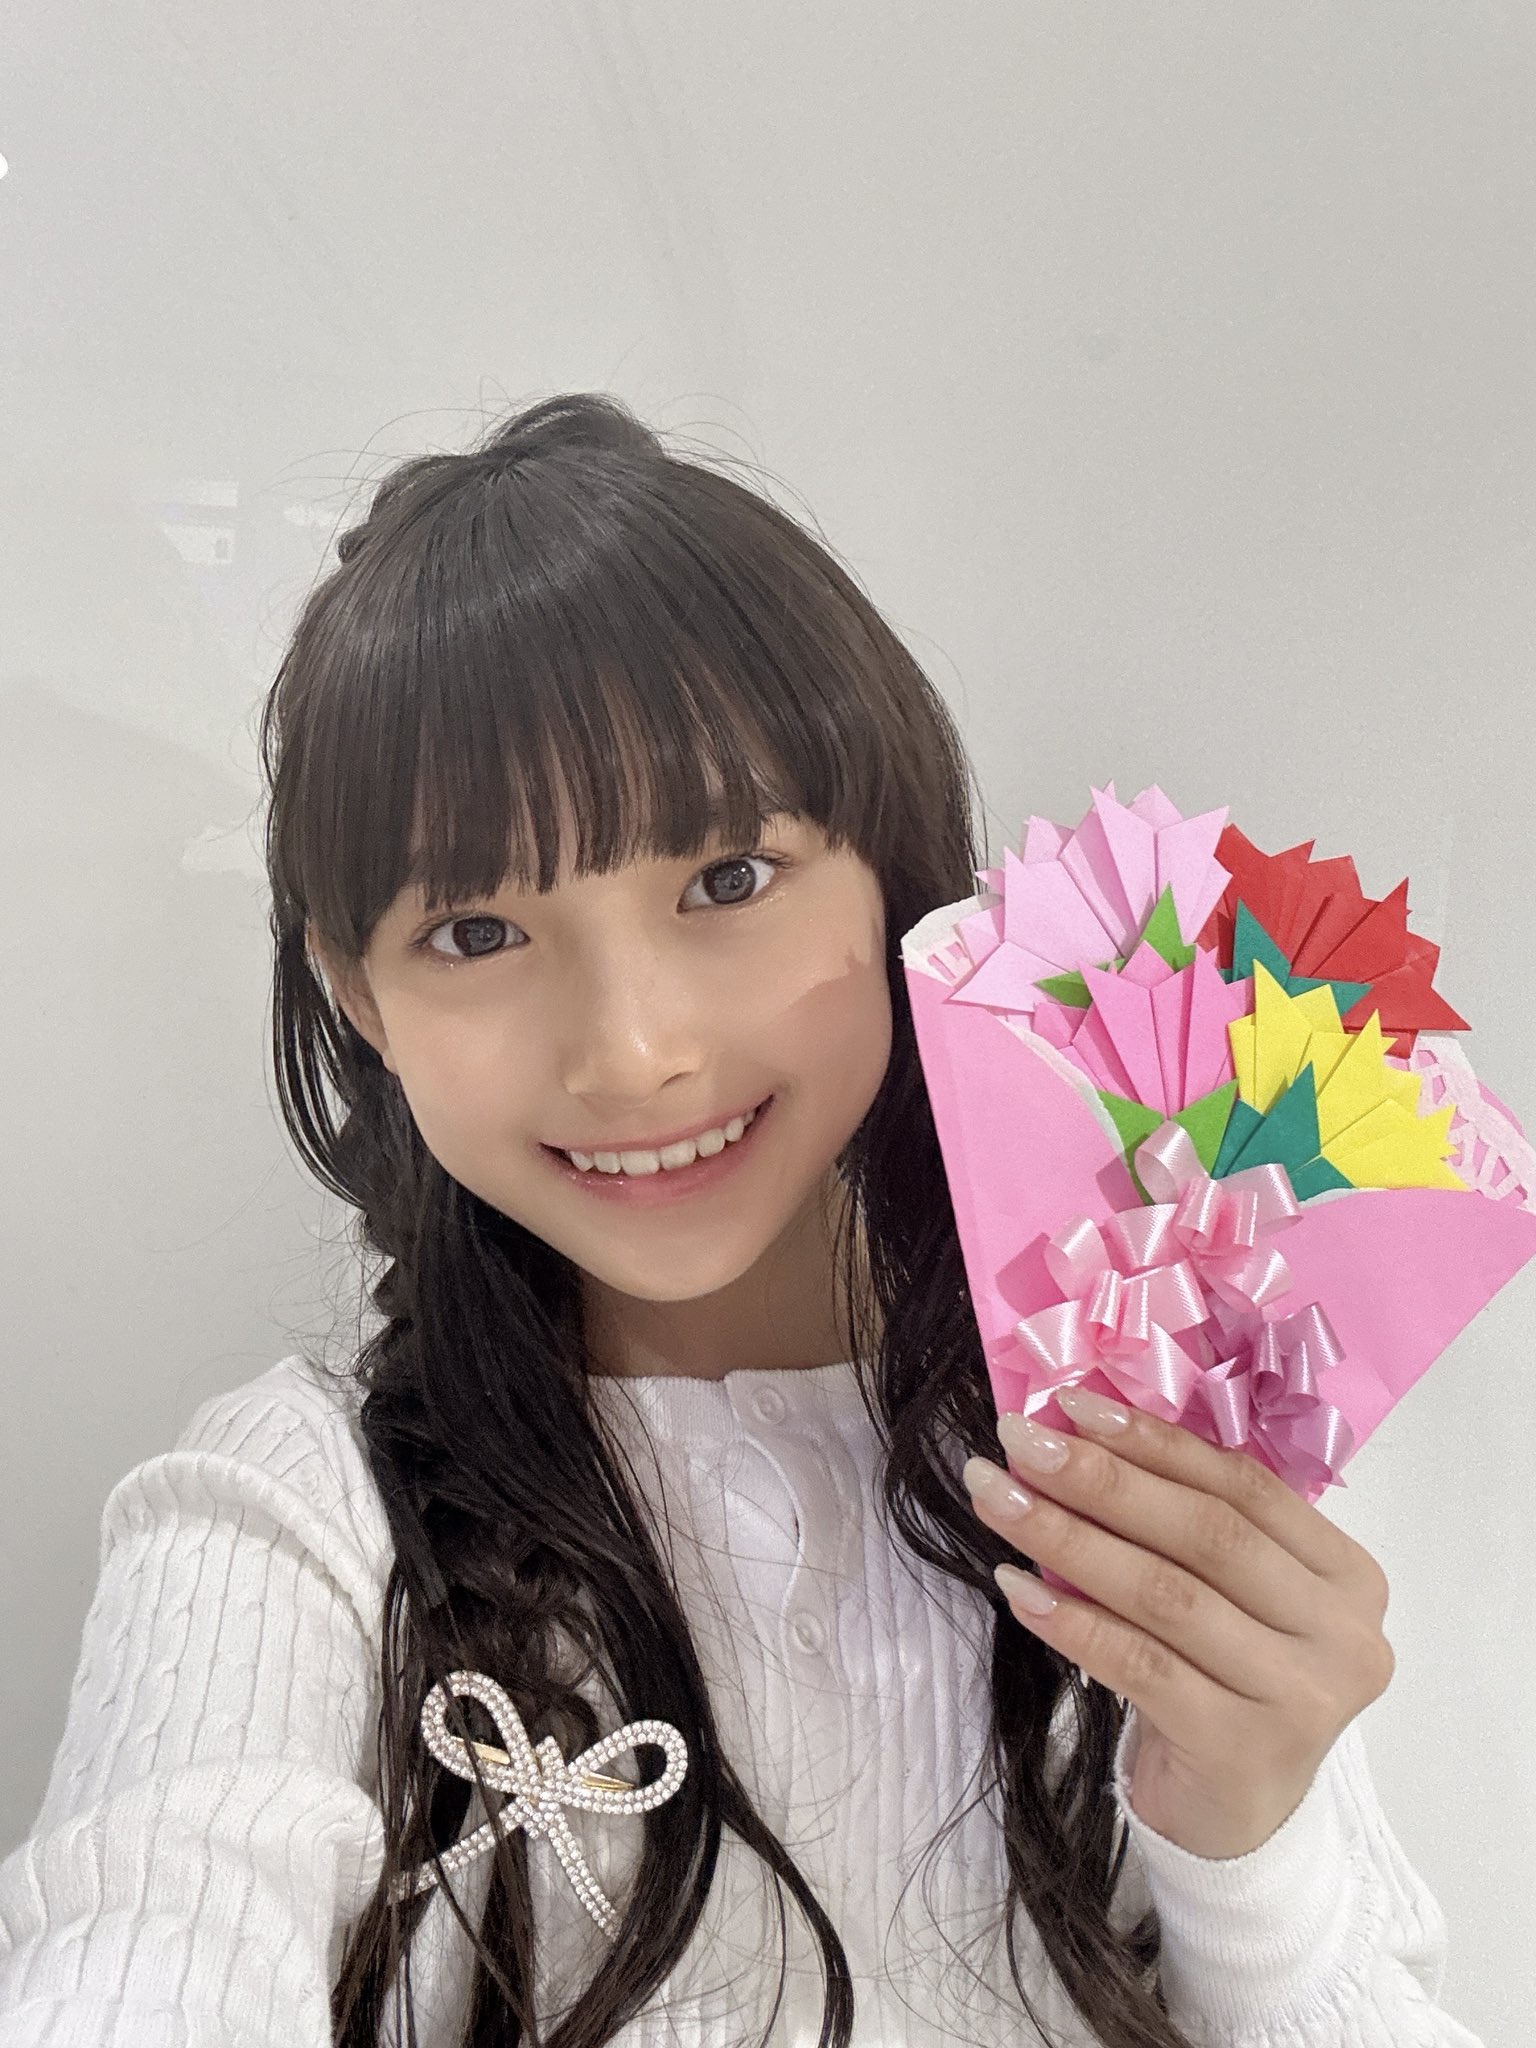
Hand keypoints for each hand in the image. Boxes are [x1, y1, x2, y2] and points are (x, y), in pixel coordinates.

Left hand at [961, 1384, 1395, 1859]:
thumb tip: (1076, 1432)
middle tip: (1018, 1442)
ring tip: (998, 1499)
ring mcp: (1300, 1696)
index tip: (1072, 1406)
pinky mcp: (1242, 1749)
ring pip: (1166, 1594)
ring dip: (1068, 1538)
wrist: (1235, 1820)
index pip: (1245, 1486)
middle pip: (1205, 1534)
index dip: (1155, 1442)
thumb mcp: (1231, 1596)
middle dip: (1100, 1480)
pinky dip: (1071, 1620)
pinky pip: (1139, 1663)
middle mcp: (1342, 1634)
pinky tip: (1017, 1587)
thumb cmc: (1224, 1681)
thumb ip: (1187, 1523)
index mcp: (1347, 1575)